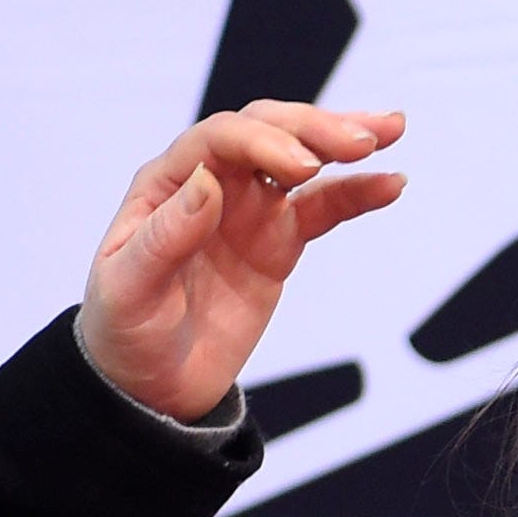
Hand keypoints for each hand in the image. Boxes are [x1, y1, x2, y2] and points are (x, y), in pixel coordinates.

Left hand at [80, 103, 405, 420]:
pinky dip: (357, 194)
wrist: (151, 387)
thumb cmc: (125, 333)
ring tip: (391, 130)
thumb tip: (209, 183)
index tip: (304, 168)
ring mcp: (248, 211)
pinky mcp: (277, 243)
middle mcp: (210, 184)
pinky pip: (322, 209)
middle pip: (266, 132)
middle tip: (360, 141)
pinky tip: (392, 183)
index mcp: (165, 185)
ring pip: (301, 160)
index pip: (219, 141)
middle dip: (313, 130)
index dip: (263, 143)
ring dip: (343, 142)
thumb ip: (166, 237)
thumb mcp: (129, 290)